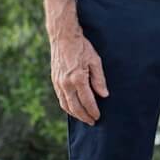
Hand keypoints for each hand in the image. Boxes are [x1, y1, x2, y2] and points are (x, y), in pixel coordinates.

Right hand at [44, 0, 108, 124]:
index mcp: (78, 78)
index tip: (98, 117)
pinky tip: (73, 108)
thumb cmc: (82, 47)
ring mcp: (59, 83)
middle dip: (84, 116)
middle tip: (92, 122)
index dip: (93, 110)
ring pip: (66, 105)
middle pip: (76, 107)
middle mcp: (66, 84)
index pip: (87, 101)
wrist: (63, 37)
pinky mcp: (54, 81)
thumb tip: (104, 95)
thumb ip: (99, 79)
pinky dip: (67, 106)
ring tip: (84, 117)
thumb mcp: (95, 60)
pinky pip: (60, 99)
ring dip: (75, 114)